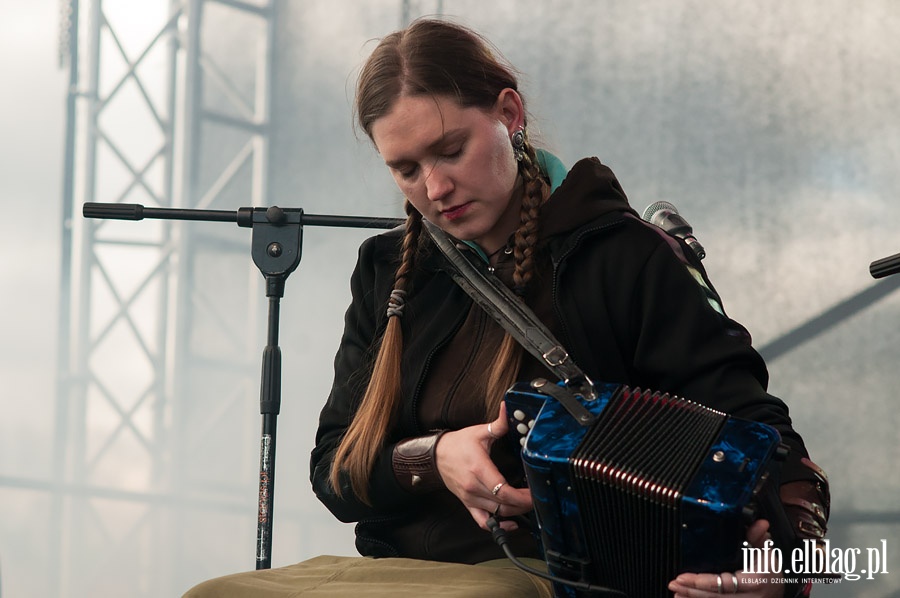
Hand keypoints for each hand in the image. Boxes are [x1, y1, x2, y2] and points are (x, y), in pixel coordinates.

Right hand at [434, 402, 532, 531]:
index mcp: (479, 469)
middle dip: (523, 504)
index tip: (534, 492)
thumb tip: (508, 407)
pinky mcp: (467, 503)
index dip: (522, 496)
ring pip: (496, 514)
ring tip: (527, 505)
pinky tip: (510, 523)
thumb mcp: (480, 432)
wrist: (436, 455)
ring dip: (515, 513)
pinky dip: (497, 526)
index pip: (504, 491)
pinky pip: (482, 522)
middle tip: (536, 498)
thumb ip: (498, 424)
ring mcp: (470, 498)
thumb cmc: (458, 444)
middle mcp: (474, 487)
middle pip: (503, 505)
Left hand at [668, 520, 783, 596]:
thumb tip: (760, 523)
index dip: (701, 582)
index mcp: (755, 581)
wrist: (783, 590)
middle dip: (692, 592)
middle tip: (674, 584)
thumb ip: (758, 537)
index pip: (723, 583)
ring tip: (677, 593)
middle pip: (716, 597)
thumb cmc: (771, 571)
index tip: (682, 577)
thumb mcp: (767, 552)